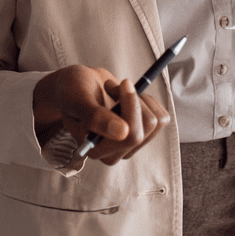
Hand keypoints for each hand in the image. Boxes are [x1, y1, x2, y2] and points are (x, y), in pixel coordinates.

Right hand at [33, 65, 170, 164]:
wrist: (78, 87)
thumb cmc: (72, 91)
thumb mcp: (78, 99)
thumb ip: (95, 117)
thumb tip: (122, 133)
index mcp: (96, 150)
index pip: (131, 136)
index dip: (132, 106)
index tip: (123, 83)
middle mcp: (114, 152)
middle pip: (148, 127)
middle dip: (135, 99)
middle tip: (114, 86)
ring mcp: (129, 145)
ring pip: (156, 122)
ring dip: (139, 99)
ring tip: (116, 92)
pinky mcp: (142, 135)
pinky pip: (162, 118)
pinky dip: (148, 101)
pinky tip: (128, 98)